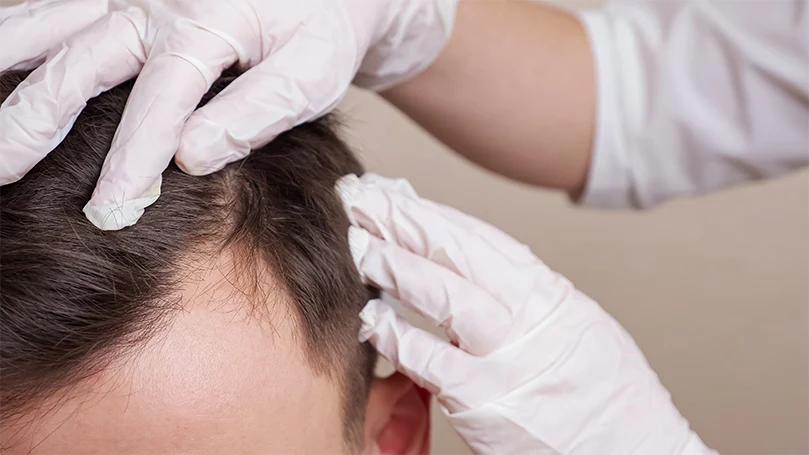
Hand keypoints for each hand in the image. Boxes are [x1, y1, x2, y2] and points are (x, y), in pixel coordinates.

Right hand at [0, 0, 455, 229]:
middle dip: (36, 121)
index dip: (132, 154)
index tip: (108, 209)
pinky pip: (56, 14)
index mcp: (209, 23)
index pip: (162, 96)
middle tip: (2, 175)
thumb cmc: (318, 33)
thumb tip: (192, 159)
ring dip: (8, 76)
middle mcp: (156, 3)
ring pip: (51, 29)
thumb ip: (256, 113)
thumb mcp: (309, 74)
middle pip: (83, 61)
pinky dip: (18, 42)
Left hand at [337, 174, 716, 454]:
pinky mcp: (487, 403)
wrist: (635, 449)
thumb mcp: (574, 326)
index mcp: (550, 294)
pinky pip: (432, 362)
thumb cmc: (604, 393)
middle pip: (458, 254)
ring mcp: (509, 358)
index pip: (482, 240)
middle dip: (404, 222)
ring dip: (395, 266)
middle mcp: (532, 317)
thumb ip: (523, 298)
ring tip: (357, 245)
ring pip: (444, 296)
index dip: (432, 213)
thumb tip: (468, 270)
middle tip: (361, 199)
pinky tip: (371, 320)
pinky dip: (399, 338)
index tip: (394, 194)